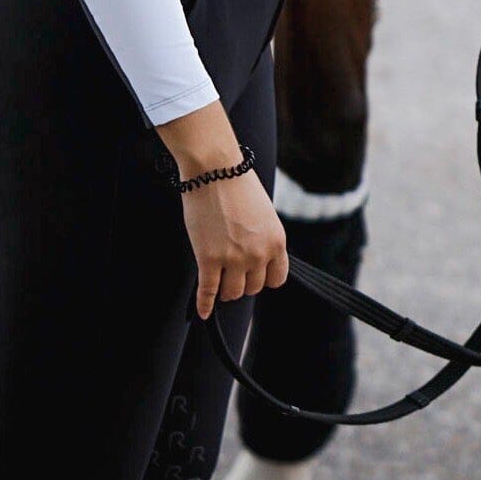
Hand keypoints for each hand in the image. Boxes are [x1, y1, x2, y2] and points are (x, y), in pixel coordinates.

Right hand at [156, 101, 288, 318]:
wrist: (215, 168)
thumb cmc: (237, 184)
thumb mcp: (264, 213)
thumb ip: (263, 238)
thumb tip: (256, 259)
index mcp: (277, 241)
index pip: (276, 279)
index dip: (263, 278)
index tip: (253, 274)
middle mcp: (259, 254)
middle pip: (252, 288)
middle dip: (242, 281)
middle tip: (230, 272)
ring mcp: (233, 259)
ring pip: (232, 293)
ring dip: (225, 290)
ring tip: (218, 280)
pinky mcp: (208, 259)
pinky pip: (208, 291)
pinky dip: (204, 304)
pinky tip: (203, 311)